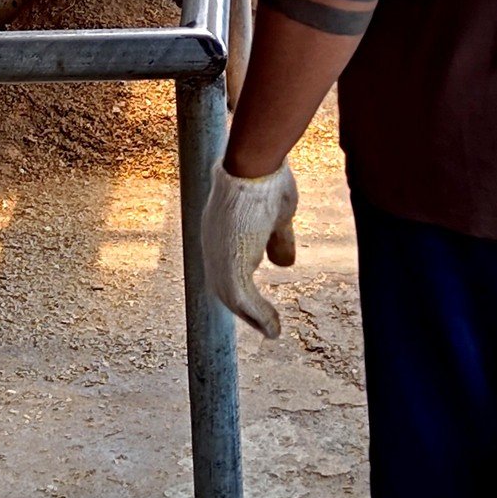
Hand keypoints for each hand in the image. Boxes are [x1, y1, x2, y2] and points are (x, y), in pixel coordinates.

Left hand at [201, 159, 298, 338]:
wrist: (255, 166)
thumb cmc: (265, 179)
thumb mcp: (277, 217)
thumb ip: (277, 240)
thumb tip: (284, 265)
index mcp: (219, 230)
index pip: (225, 265)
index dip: (240, 285)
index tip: (255, 301)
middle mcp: (212, 245)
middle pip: (223, 287)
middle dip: (244, 309)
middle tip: (264, 325)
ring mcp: (217, 256)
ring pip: (232, 297)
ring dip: (253, 317)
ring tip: (272, 331)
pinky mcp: (230, 266)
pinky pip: (244, 301)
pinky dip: (259, 317)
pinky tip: (273, 329)